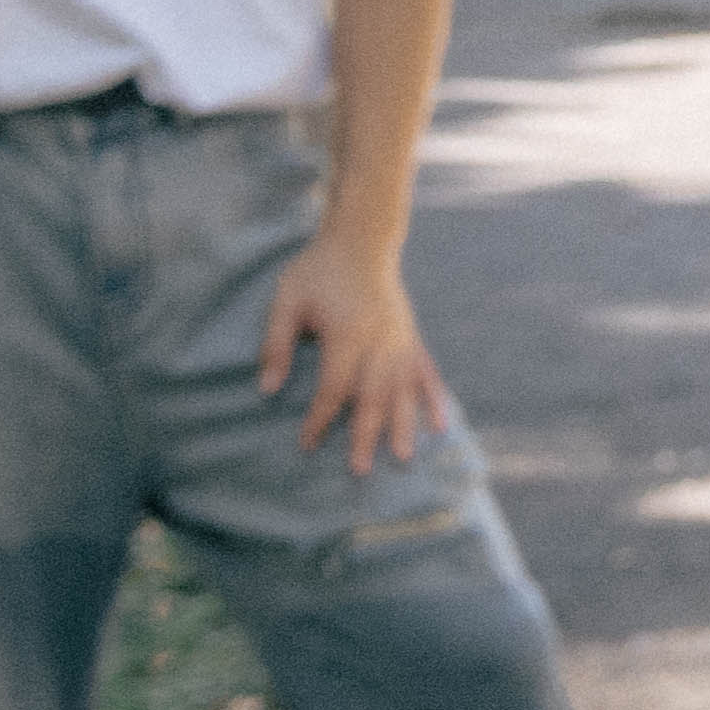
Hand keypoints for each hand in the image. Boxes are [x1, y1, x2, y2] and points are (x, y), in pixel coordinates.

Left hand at [259, 239, 452, 470]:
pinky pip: (426, 373)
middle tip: (360, 469)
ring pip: (404, 390)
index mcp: (348, 334)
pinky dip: (434, 399)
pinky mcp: (412, 337)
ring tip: (404, 457)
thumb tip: (268, 389)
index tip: (307, 443)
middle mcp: (381, 341)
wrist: (362, 240)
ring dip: (404, 425)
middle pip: (374, 397)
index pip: (334, 387)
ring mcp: (402, 340)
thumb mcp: (286, 300)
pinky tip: (441, 424)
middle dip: (366, 435)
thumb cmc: (318, 270)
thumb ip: (276, 344)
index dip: (321, 417)